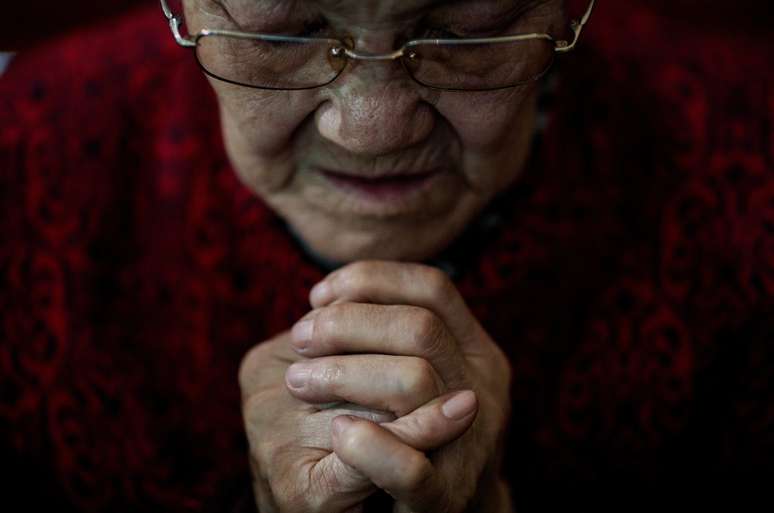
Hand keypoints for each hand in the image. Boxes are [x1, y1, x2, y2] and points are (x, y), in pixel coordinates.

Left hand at [285, 261, 513, 512]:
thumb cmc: (415, 432)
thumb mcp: (414, 375)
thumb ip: (390, 338)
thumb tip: (328, 297)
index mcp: (476, 351)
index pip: (432, 287)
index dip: (372, 280)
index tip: (319, 296)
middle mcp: (484, 387)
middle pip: (420, 326)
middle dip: (347, 324)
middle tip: (300, 339)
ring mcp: (473, 442)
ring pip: (417, 381)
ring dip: (346, 374)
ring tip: (300, 383)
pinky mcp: (445, 498)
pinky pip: (411, 468)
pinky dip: (369, 447)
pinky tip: (337, 434)